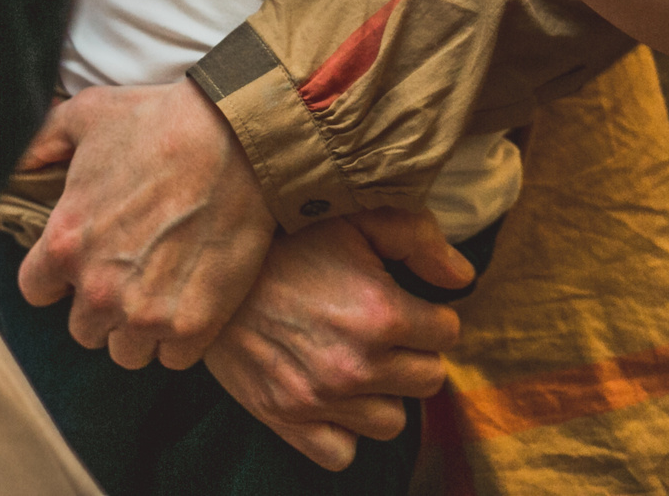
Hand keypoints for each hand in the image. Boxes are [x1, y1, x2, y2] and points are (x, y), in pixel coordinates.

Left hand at [15, 81, 276, 370]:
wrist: (235, 140)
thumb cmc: (157, 122)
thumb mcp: (82, 115)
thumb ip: (40, 143)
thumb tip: (18, 162)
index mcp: (63, 244)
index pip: (36, 291)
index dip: (58, 276)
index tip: (83, 261)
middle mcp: (98, 289)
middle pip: (83, 328)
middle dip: (100, 305)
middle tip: (128, 274)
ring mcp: (146, 313)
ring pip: (126, 352)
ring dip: (138, 328)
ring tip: (158, 293)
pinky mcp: (193, 325)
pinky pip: (173, 358)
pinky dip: (180, 337)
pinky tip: (190, 302)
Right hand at [203, 209, 472, 469]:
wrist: (205, 271)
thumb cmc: (283, 239)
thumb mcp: (354, 216)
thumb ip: (419, 236)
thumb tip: (462, 277)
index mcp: (381, 313)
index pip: (447, 332)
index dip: (428, 314)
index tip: (404, 302)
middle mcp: (357, 364)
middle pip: (428, 379)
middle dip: (412, 354)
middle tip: (380, 331)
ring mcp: (321, 398)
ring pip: (392, 421)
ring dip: (381, 394)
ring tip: (356, 361)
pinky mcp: (287, 419)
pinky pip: (343, 452)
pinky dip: (342, 430)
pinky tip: (331, 395)